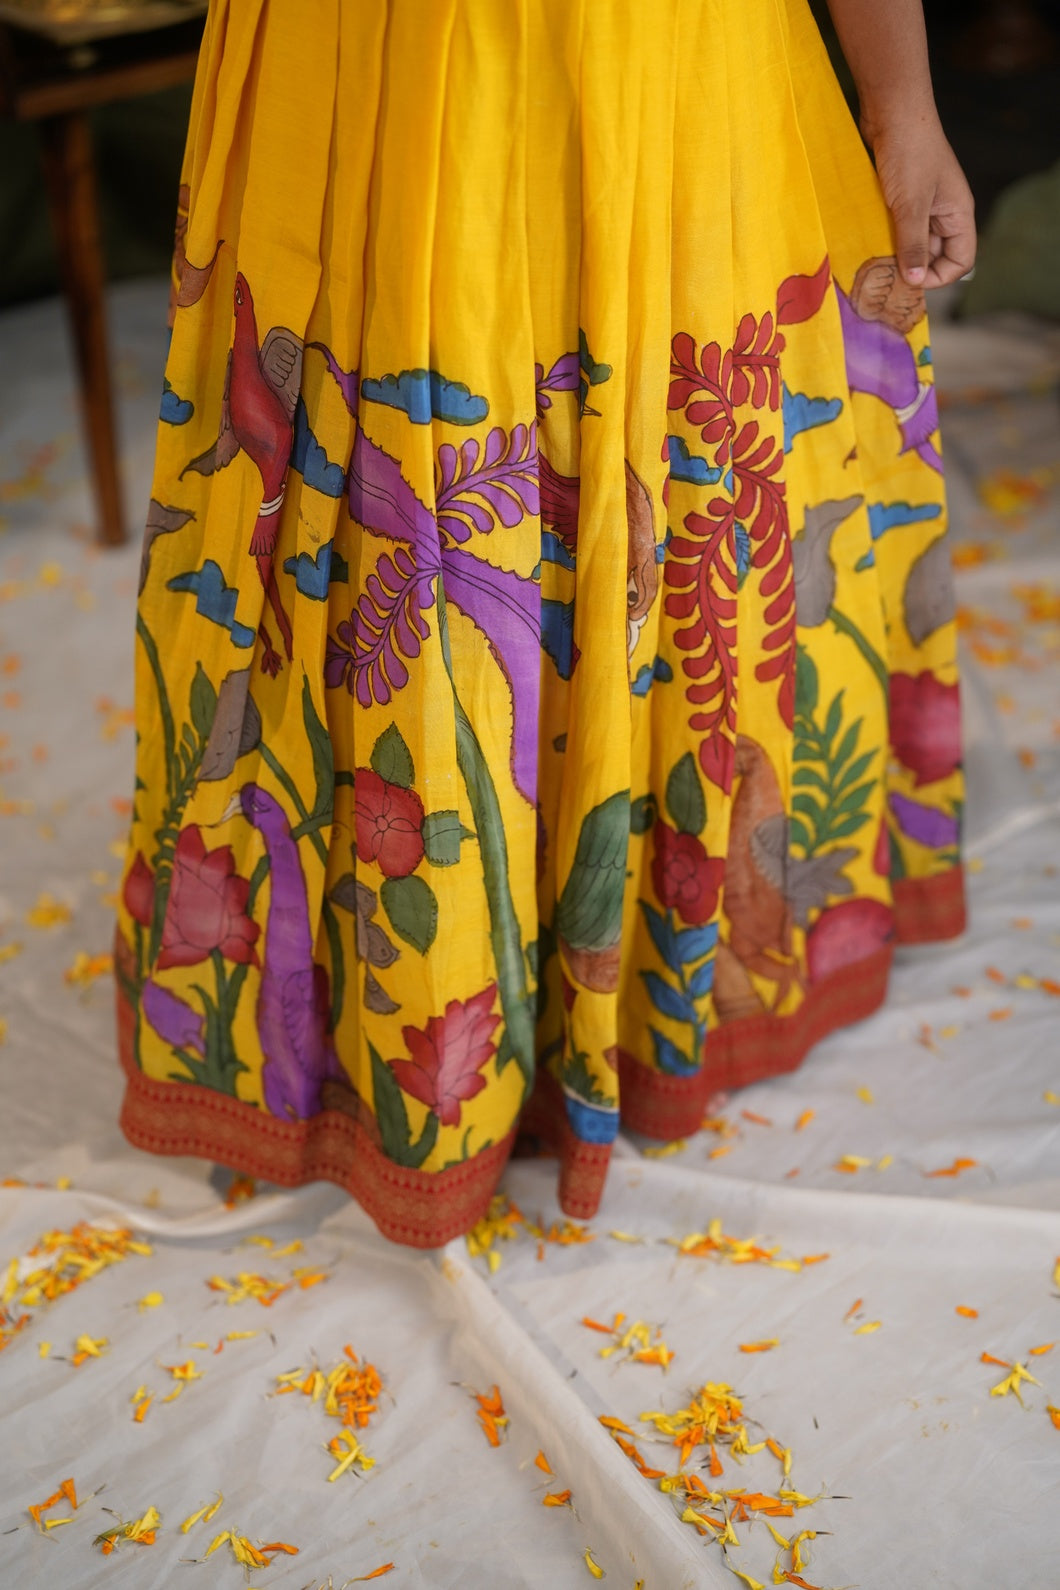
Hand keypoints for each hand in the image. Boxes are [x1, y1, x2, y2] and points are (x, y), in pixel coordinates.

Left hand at [866, 115, 976, 289]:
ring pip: (914, 243)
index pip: (961, 260)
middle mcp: (944, 212)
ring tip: (874, 262)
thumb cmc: (909, 152)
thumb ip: (913, 244)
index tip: (910, 280)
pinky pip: (898, 228)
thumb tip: (915, 280)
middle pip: (936, 256)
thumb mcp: (911, 205)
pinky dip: (886, 238)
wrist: (892, 111)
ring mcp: (923, 204)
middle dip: (913, 268)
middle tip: (885, 279)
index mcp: (958, 213)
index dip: (940, 277)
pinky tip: (868, 243)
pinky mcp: (902, 197)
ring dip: (896, 254)